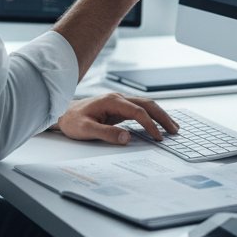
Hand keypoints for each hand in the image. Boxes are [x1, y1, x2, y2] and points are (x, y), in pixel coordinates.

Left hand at [54, 93, 179, 144]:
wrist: (62, 113)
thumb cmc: (72, 121)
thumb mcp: (85, 130)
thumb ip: (106, 133)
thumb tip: (127, 137)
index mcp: (112, 101)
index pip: (138, 112)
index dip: (150, 124)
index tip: (158, 137)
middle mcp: (119, 98)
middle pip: (148, 104)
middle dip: (163, 117)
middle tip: (174, 130)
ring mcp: (120, 102)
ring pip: (146, 105)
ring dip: (160, 115)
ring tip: (172, 127)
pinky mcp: (120, 108)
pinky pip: (141, 110)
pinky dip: (152, 116)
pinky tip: (158, 123)